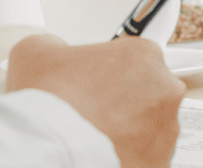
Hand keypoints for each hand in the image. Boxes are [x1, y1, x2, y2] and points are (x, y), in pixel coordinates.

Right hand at [6, 34, 185, 167]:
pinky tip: (104, 153)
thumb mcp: (36, 52)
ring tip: (95, 134)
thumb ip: (55, 45)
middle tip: (93, 110)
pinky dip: (129, 155)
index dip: (111, 72)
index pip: (135, 59)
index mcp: (144, 55)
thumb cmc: (49, 103)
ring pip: (151, 126)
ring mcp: (166, 129)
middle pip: (148, 92)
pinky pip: (147, 156)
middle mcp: (165, 90)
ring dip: (129, 129)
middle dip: (124, 101)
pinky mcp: (160, 161)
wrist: (52, 151)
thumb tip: (54, 51)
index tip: (96, 84)